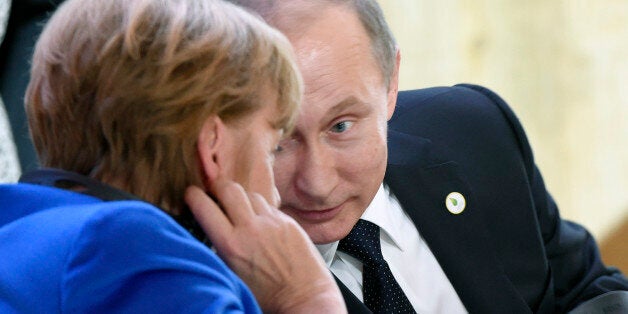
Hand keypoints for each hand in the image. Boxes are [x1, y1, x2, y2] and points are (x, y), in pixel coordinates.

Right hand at [185, 180, 345, 313]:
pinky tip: (260, 222)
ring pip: (250, 193)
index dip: (193, 196)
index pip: (204, 206)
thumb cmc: (268, 295)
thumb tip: (208, 228)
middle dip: (217, 186)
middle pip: (228, 188)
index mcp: (231, 245)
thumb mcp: (231, 274)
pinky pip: (268, 205)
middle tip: (215, 193)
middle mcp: (251, 228)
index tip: (191, 195)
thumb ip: (219, 248)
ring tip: (239, 209)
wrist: (304, 297)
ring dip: (241, 197)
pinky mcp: (288, 221)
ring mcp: (272, 221)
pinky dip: (260, 209)